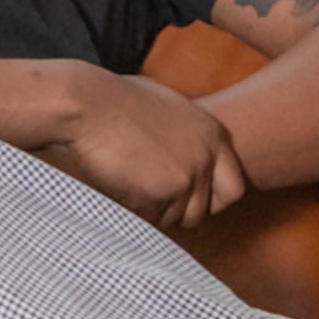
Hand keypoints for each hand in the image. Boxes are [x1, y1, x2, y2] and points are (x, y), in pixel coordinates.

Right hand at [44, 71, 248, 229]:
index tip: (186, 199)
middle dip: (175, 211)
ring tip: (126, 181)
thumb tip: (184, 156)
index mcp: (213, 135)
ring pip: (173, 219)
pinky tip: (115, 183)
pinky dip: (131, 209)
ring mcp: (186, 176)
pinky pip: (148, 218)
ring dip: (150, 211)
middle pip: (201, 212)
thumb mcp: (166, 107)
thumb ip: (186, 135)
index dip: (209, 199)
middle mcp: (207, 157)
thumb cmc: (113, 99)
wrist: (85, 101)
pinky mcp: (160, 191)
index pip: (233, 189)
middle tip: (148, 196)